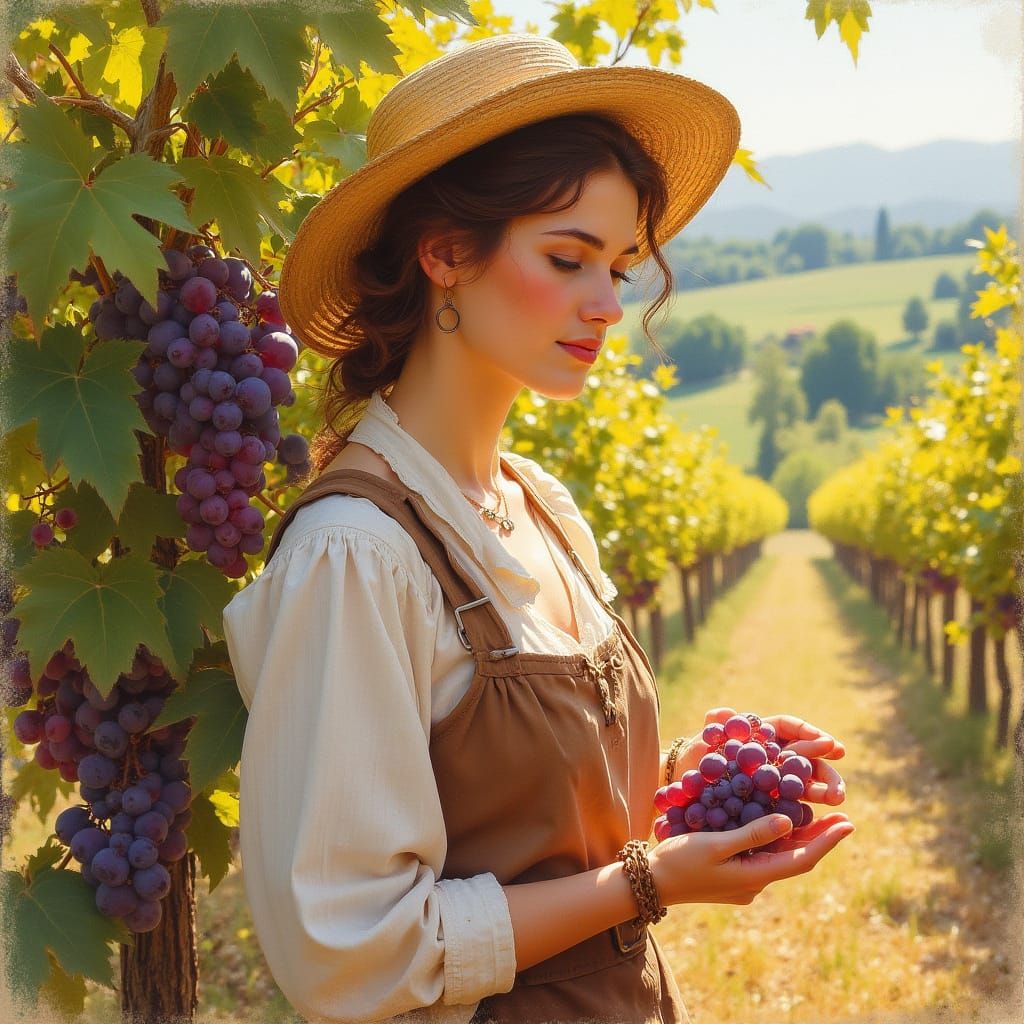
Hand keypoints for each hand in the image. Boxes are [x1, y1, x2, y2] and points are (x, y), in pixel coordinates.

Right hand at [648, 811, 854, 906]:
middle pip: (796, 857)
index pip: (801, 858)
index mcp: (754, 877)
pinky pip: (765, 856)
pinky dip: (779, 839)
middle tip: (843, 816)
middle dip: (820, 837)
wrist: (652, 884)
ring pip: (782, 856)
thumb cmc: (679, 861)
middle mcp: (755, 883)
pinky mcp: (735, 877)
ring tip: (821, 816)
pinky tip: (782, 823)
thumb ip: (751, 833)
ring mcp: (745, 882)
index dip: (827, 841)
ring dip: (801, 837)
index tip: (849, 823)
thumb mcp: (714, 844)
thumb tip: (787, 820)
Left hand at [677, 707, 846, 806]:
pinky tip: (815, 818)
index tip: (827, 742)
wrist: (681, 790)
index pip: (788, 728)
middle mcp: (771, 756)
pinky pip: (791, 804)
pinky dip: (805, 809)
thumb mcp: (700, 743)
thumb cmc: (692, 760)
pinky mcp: (770, 803)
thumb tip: (723, 712)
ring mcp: (773, 781)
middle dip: (824, 767)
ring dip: (823, 789)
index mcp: (759, 735)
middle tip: (837, 776)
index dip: (808, 732)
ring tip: (836, 798)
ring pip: (803, 782)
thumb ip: (713, 728)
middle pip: (804, 757)